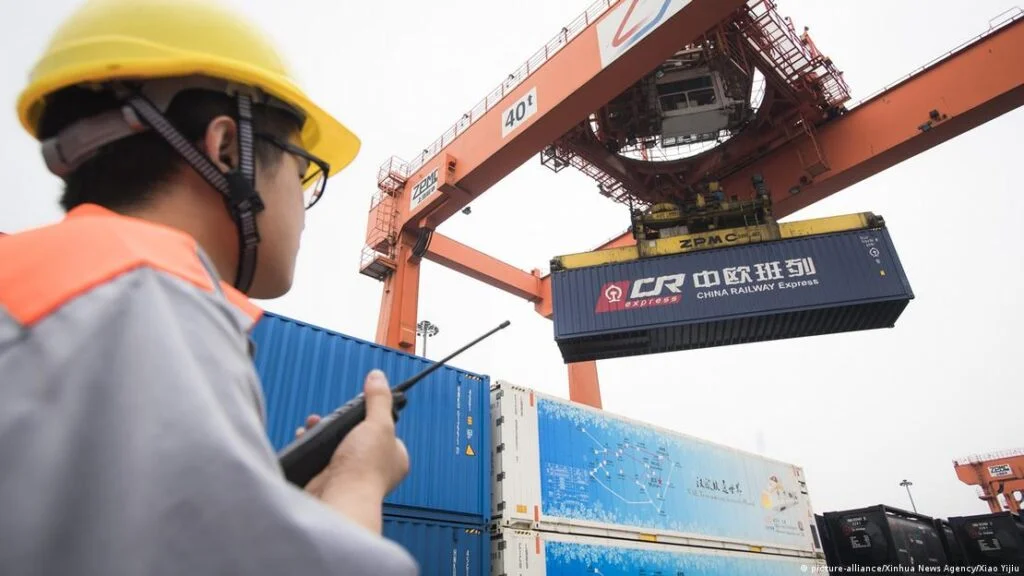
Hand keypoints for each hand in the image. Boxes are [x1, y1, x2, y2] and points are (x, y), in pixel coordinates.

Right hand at [294, 370, 409, 531]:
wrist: (339, 498)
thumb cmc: (365, 470)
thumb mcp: (378, 424)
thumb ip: (378, 399)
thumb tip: (378, 377)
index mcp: (394, 457)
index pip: (387, 431)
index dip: (373, 417)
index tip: (362, 406)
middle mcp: (374, 468)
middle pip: (357, 436)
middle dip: (341, 424)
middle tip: (335, 417)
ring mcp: (350, 475)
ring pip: (336, 445)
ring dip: (323, 432)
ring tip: (316, 423)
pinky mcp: (328, 480)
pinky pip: (319, 457)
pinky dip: (311, 446)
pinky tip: (307, 437)